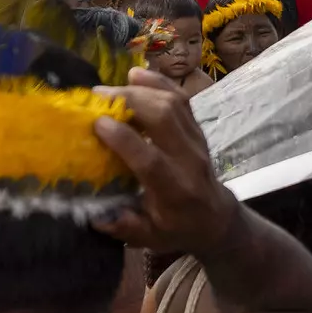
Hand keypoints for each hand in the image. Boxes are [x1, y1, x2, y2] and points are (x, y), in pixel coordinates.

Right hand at [92, 67, 235, 258]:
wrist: (215, 218)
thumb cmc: (177, 228)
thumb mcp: (151, 238)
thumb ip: (125, 227)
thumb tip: (96, 216)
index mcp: (176, 191)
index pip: (151, 160)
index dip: (125, 139)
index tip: (98, 123)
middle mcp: (189, 161)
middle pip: (164, 119)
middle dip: (130, 102)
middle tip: (96, 97)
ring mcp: (196, 141)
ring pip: (173, 104)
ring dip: (141, 89)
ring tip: (110, 88)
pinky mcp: (196, 129)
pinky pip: (181, 99)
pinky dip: (159, 83)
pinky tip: (136, 74)